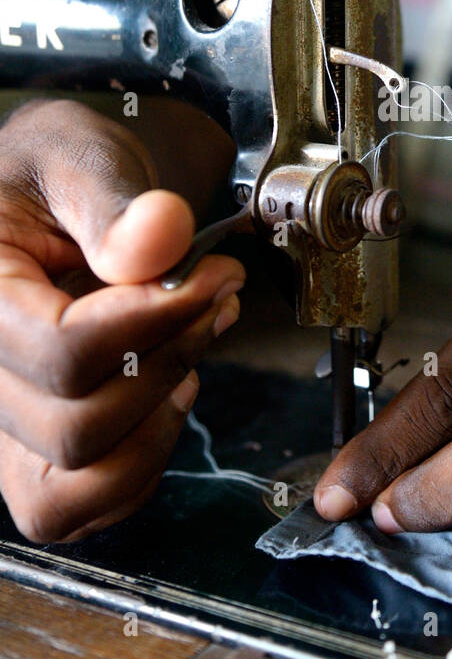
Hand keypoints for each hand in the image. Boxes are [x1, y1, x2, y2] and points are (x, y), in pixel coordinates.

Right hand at [0, 100, 244, 542]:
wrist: (62, 192)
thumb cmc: (61, 168)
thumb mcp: (82, 153)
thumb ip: (115, 200)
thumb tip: (159, 236)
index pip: (62, 352)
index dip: (155, 324)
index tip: (212, 277)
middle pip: (72, 429)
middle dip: (167, 365)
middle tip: (215, 300)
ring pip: (71, 488)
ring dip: (154, 430)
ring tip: (191, 355)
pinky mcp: (29, 449)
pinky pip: (78, 505)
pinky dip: (138, 468)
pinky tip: (167, 394)